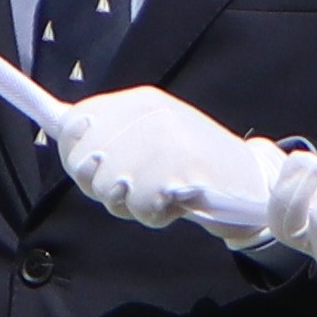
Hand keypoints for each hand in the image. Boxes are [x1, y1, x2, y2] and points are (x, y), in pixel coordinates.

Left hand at [52, 88, 312, 241]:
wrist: (252, 182)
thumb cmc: (191, 167)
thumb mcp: (148, 139)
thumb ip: (106, 138)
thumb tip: (63, 127)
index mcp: (141, 101)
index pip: (76, 121)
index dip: (76, 155)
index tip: (98, 169)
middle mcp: (153, 114)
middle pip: (86, 162)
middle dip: (103, 188)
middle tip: (135, 189)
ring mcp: (169, 140)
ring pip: (110, 188)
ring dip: (131, 205)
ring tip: (158, 197)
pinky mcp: (184, 170)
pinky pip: (142, 205)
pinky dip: (155, 215)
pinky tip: (175, 204)